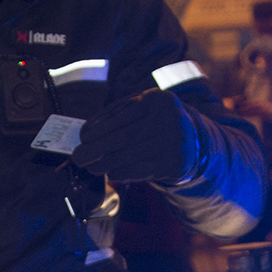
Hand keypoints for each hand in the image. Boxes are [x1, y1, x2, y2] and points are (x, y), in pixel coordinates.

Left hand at [71, 88, 201, 184]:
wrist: (193, 139)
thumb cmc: (156, 121)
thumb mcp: (141, 108)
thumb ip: (115, 114)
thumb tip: (86, 131)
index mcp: (158, 99)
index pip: (124, 114)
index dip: (100, 127)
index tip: (82, 137)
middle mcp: (170, 119)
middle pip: (126, 136)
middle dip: (97, 148)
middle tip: (78, 157)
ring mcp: (174, 143)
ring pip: (132, 156)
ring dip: (105, 163)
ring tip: (89, 166)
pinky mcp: (175, 163)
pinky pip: (142, 170)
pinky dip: (121, 172)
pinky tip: (109, 172)